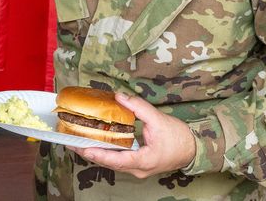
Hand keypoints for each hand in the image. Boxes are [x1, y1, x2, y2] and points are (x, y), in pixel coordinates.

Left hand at [72, 92, 196, 177]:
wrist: (194, 149)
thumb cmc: (179, 138)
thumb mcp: (158, 119)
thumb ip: (138, 108)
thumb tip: (119, 96)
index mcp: (143, 161)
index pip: (116, 160)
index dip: (98, 153)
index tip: (83, 147)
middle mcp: (138, 169)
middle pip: (109, 163)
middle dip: (90, 152)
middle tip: (71, 142)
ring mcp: (137, 169)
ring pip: (112, 163)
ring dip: (96, 152)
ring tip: (79, 142)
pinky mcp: (138, 166)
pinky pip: (118, 160)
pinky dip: (107, 152)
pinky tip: (97, 143)